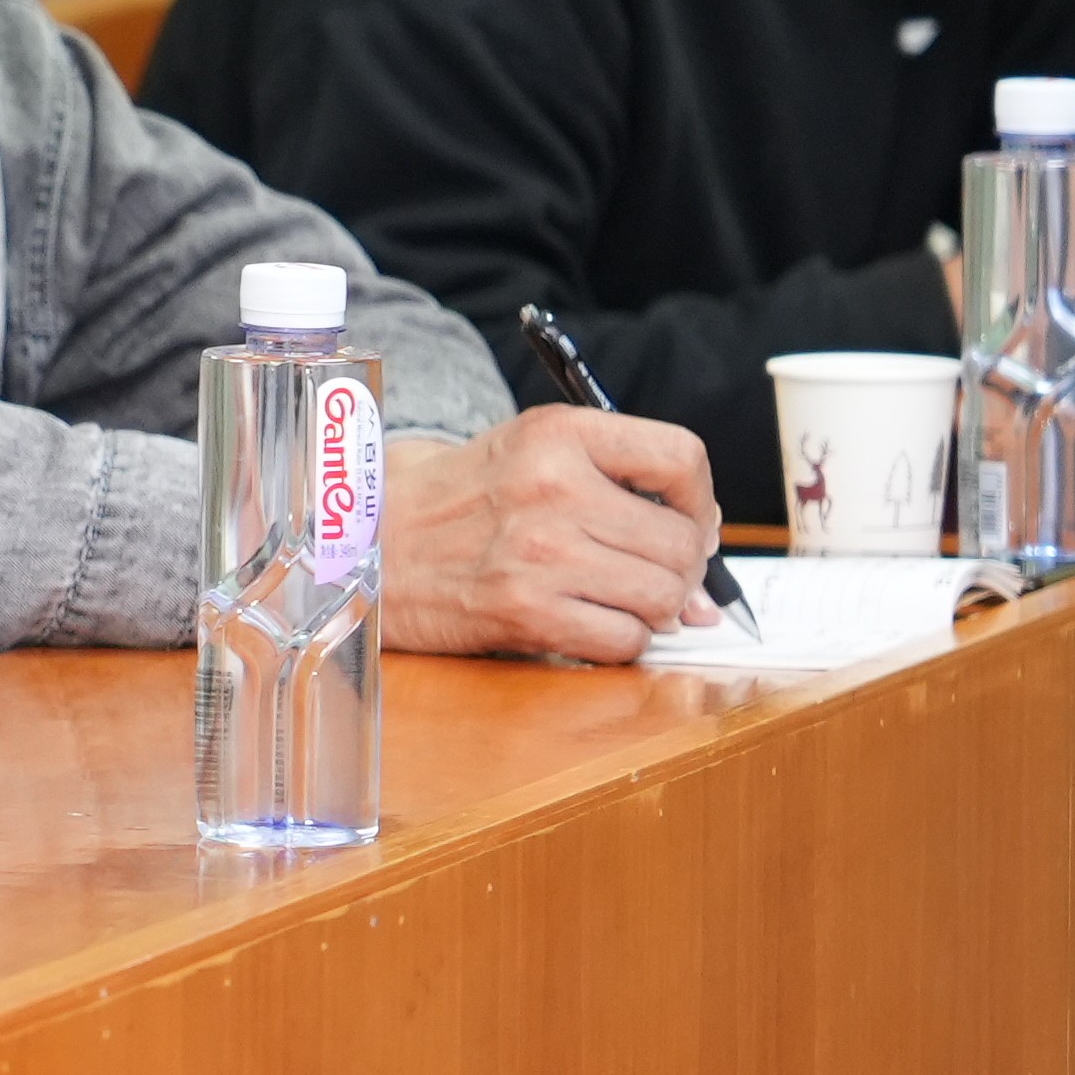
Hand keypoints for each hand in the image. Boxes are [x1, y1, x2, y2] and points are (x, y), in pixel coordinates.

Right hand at [376, 412, 724, 663]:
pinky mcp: (524, 609)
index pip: (681, 457)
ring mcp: (539, 551)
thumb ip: (614, 483)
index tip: (689, 522)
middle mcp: (551, 486)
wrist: (368, 544)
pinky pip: (623, 641)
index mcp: (557, 432)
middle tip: (653, 575)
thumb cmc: (457, 502)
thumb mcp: (528, 451)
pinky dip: (619, 642)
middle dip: (681, 571)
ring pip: (662, 597)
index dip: (701, 501)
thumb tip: (706, 566)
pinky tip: (587, 621)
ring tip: (617, 598)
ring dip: (653, 610)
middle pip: (681, 542)